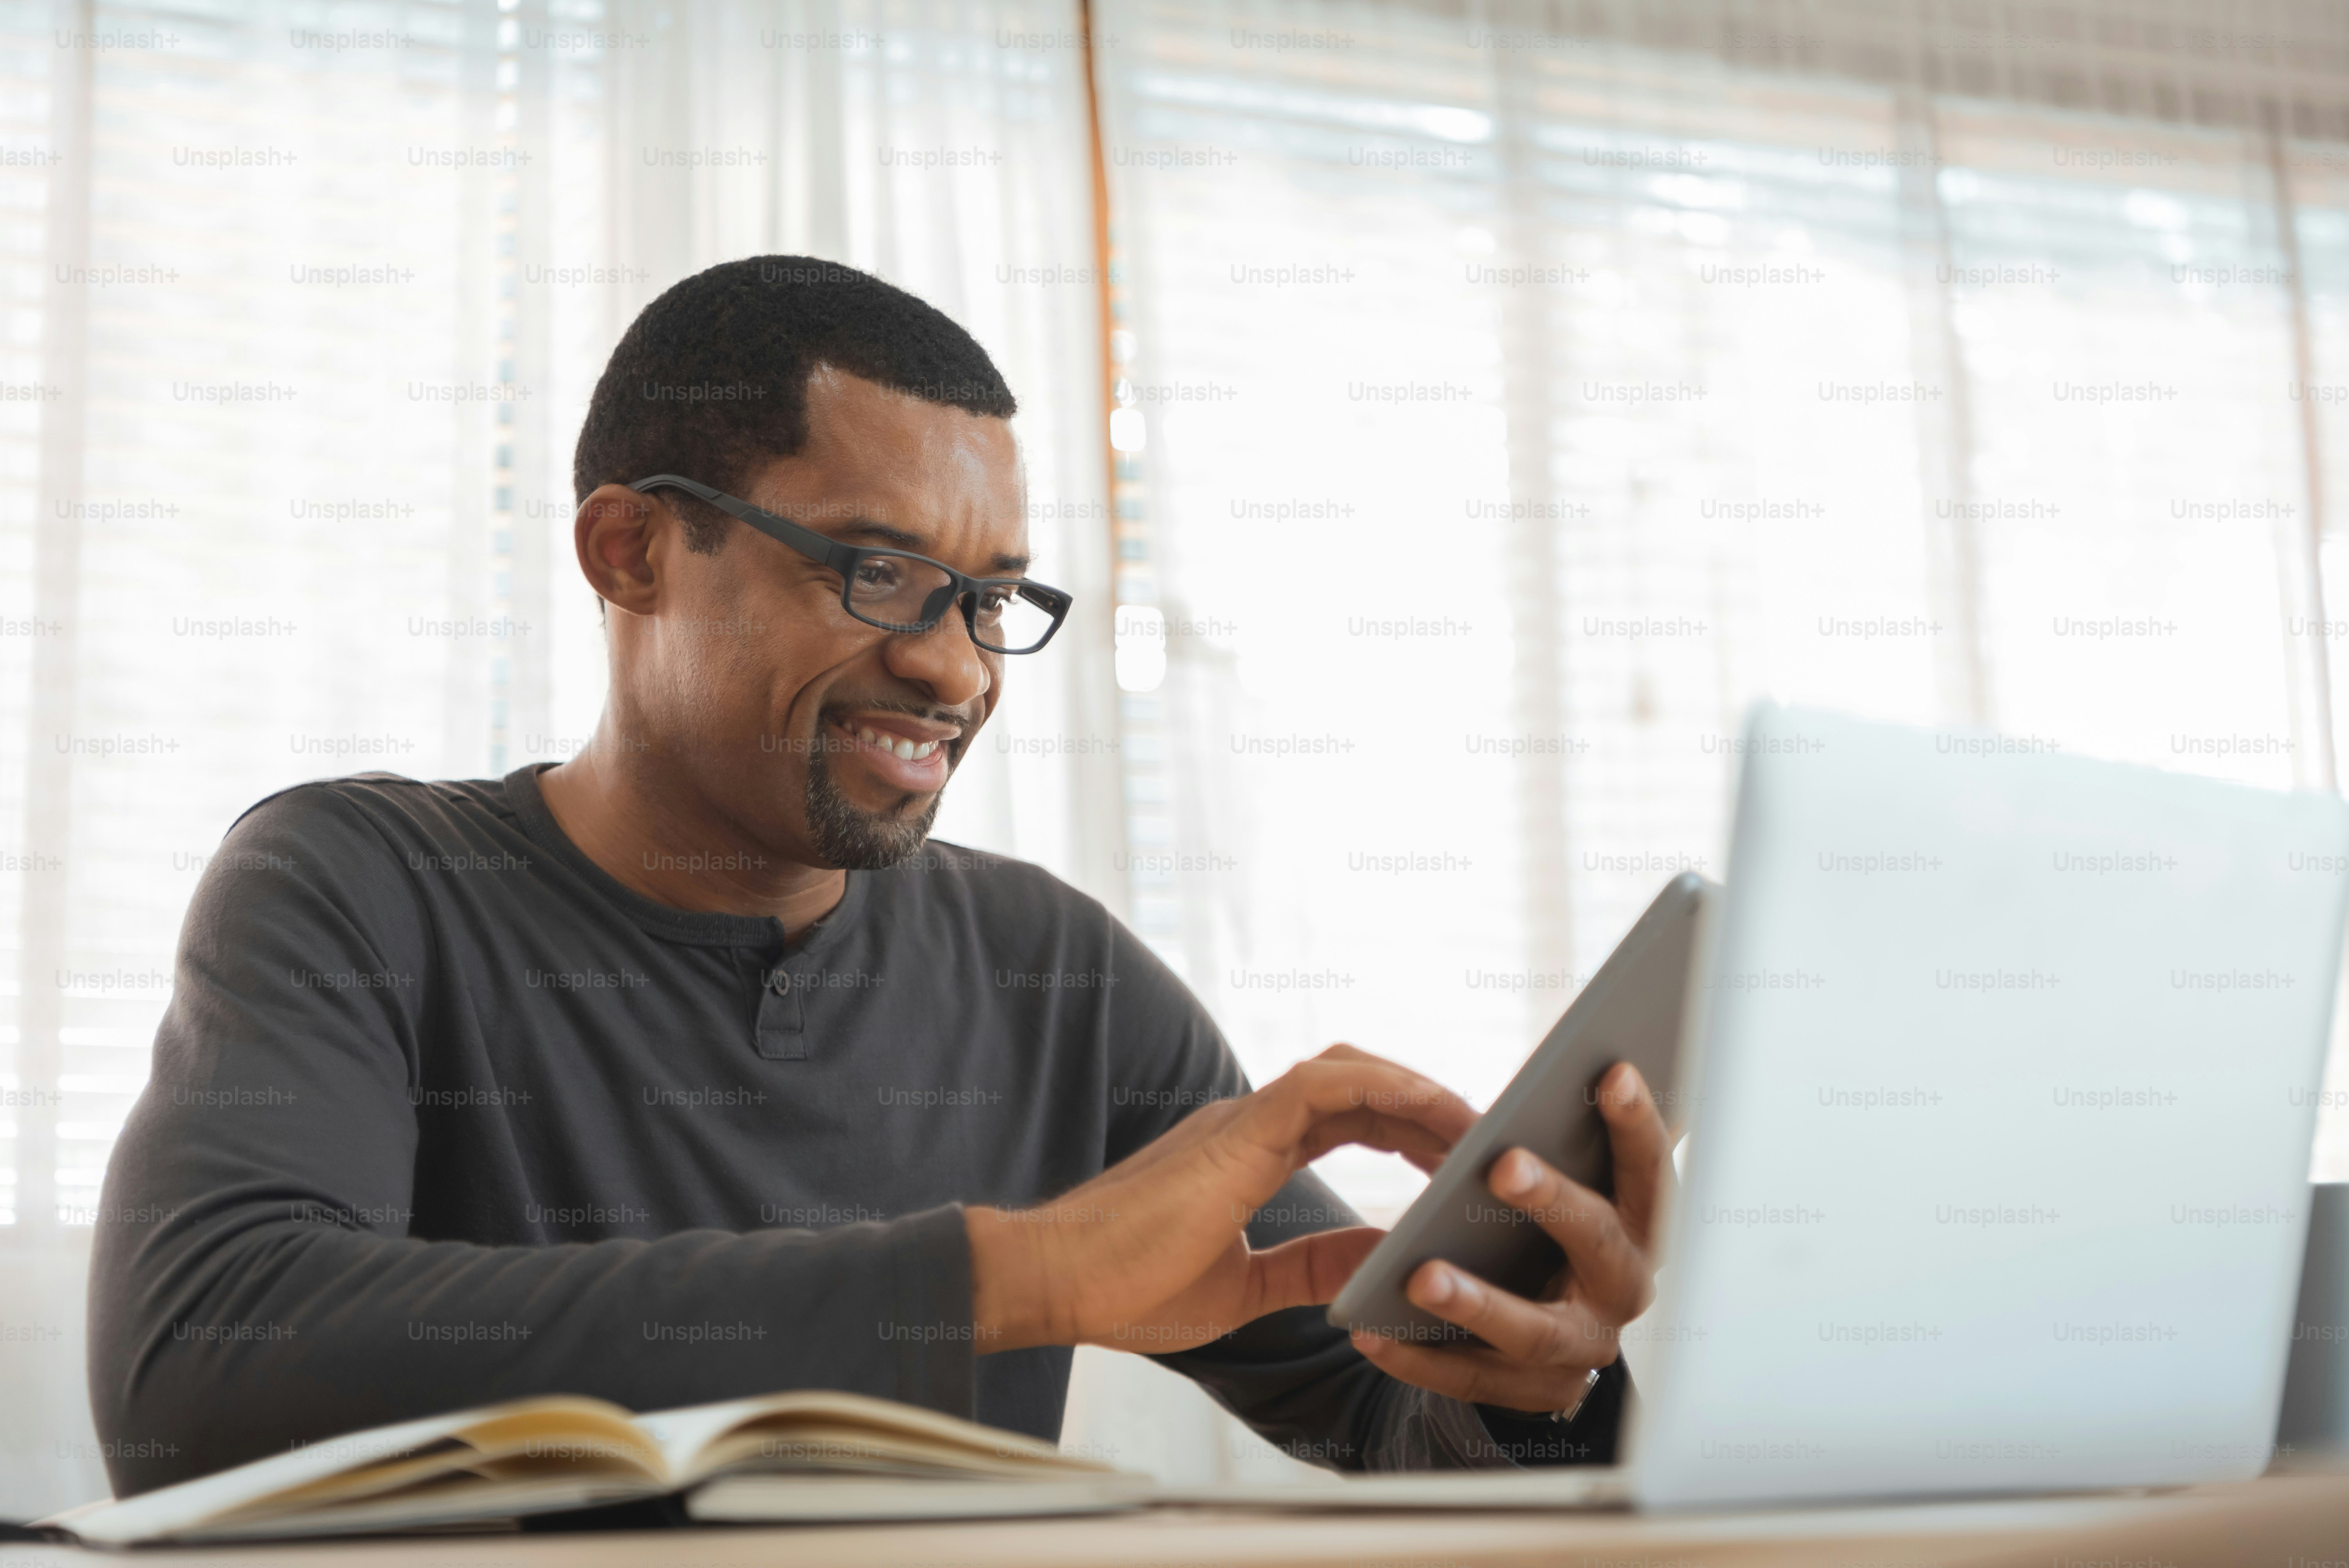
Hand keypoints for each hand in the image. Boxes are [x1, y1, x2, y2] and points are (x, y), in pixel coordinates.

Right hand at [964, 1045, 1476, 1354]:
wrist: (1055, 1282)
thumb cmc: (1128, 1288)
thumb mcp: (1247, 1287)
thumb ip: (1314, 1266)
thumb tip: (1385, 1259)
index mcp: (1246, 1152)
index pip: (1347, 1117)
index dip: (1405, 1125)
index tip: (1455, 1157)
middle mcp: (1248, 1123)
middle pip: (1361, 1085)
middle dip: (1427, 1104)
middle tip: (1486, 1137)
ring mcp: (1241, 1120)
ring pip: (1351, 1071)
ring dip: (1419, 1091)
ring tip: (1475, 1126)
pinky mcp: (1235, 1131)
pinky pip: (1325, 1085)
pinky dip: (1385, 1090)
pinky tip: (1430, 1115)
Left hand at [1348, 1062, 1671, 1413]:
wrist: (1554, 1330)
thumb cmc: (1553, 1226)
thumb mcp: (1574, 1184)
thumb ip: (1569, 1141)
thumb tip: (1576, 1068)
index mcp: (1640, 1226)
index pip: (1649, 1171)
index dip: (1637, 1126)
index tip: (1610, 1072)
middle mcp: (1624, 1287)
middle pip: (1601, 1244)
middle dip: (1555, 1201)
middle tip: (1503, 1165)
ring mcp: (1582, 1347)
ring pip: (1533, 1331)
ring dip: (1478, 1303)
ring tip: (1420, 1276)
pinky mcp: (1534, 1392)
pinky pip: (1473, 1378)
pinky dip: (1421, 1358)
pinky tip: (1371, 1332)